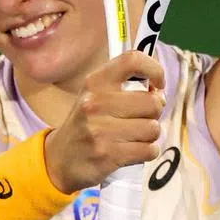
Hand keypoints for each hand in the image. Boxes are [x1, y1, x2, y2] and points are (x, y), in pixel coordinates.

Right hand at [43, 51, 165, 193]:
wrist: (60, 159)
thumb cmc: (86, 123)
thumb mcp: (95, 96)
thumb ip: (124, 87)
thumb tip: (159, 91)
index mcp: (96, 82)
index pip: (132, 61)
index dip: (154, 69)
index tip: (157, 84)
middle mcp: (97, 102)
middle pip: (152, 102)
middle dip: (155, 113)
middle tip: (142, 118)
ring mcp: (101, 130)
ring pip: (153, 128)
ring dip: (150, 135)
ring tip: (135, 136)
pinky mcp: (108, 155)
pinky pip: (149, 150)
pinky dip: (148, 152)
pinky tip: (134, 150)